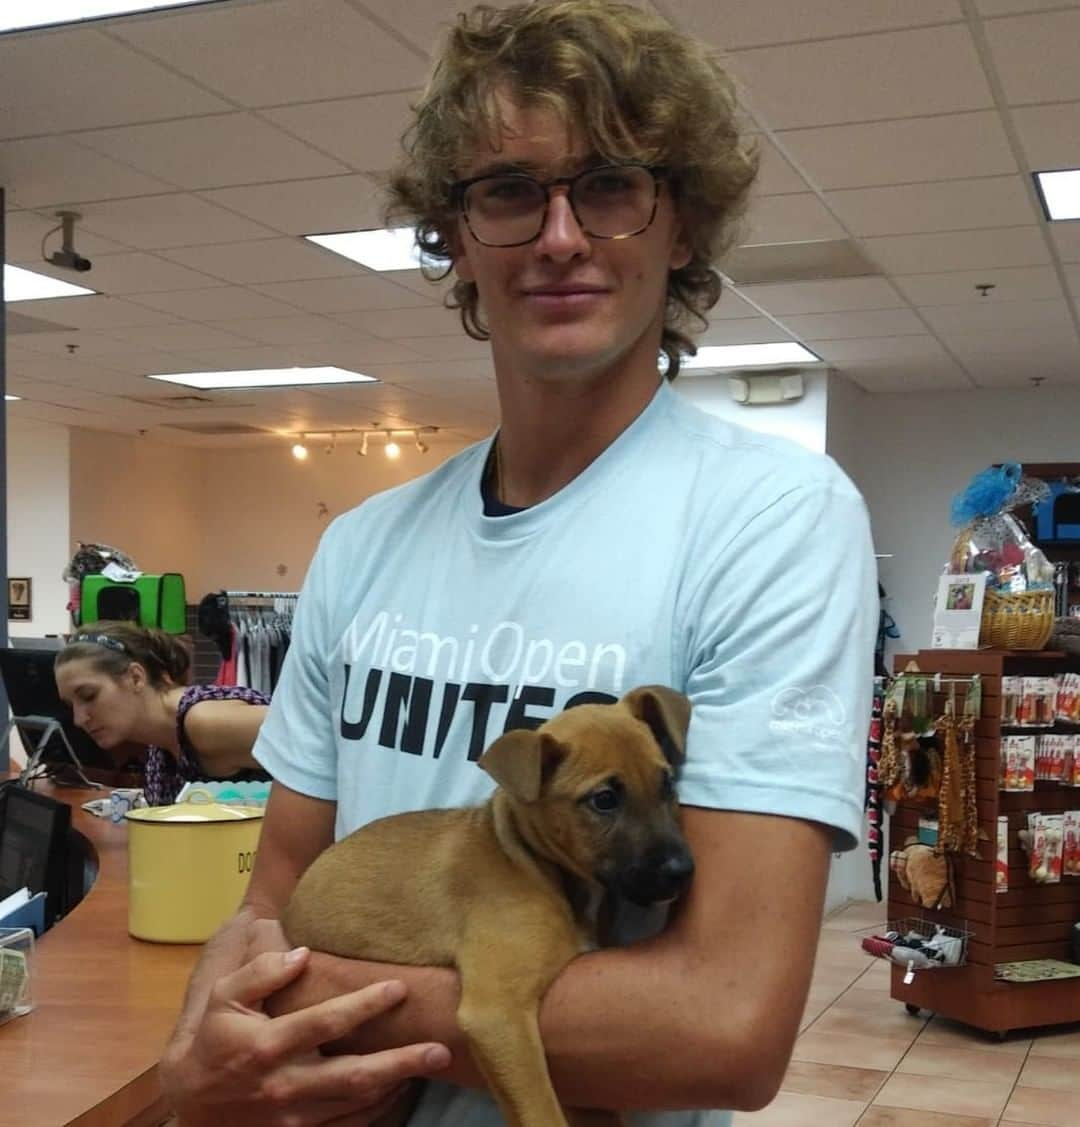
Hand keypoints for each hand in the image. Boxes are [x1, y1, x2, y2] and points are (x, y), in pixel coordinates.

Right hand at [160, 945, 451, 1125]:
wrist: (191, 1101)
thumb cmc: (215, 1036)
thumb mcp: (223, 995)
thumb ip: (261, 972)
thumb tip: (302, 954)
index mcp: (268, 1045)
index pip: (326, 1022)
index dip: (365, 1004)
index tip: (399, 987)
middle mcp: (286, 1086)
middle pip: (354, 1076)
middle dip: (401, 1063)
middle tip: (441, 1049)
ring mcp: (294, 1117)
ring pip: (357, 1105)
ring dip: (398, 1085)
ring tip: (431, 1062)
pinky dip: (378, 1110)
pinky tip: (400, 1088)